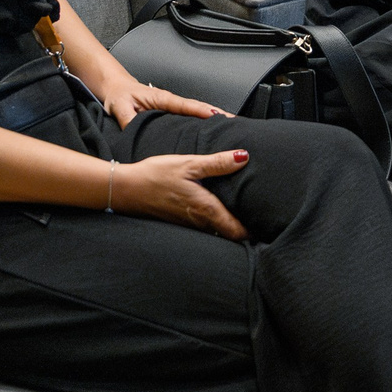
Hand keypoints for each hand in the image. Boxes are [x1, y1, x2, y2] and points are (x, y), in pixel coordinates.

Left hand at [96, 75, 235, 126]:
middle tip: (236, 124)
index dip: (202, 111)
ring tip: (232, 128)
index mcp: (162, 99)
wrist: (116, 89)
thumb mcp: (121, 108)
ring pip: (198, 113)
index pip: (186, 105)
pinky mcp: (172, 113)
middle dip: (218, 114)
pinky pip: (192, 117)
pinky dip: (205, 121)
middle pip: (199, 108)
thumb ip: (129, 120)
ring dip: (215, 118)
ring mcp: (173, 107)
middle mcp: (171, 102)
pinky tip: (213, 131)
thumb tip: (138, 131)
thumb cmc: (119, 96)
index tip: (217, 116)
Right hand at [111, 150, 248, 238]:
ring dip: (228, 224)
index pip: (236, 231)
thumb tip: (243, 157)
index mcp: (205, 209)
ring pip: (215, 230)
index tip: (265, 224)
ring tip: (242, 211)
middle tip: (259, 216)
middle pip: (228, 233)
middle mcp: (198, 222)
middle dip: (244, 228)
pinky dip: (213, 221)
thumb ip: (217, 163)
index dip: (252, 232)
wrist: (126, 188)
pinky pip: (202, 226)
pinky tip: (215, 206)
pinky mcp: (179, 221)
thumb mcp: (189, 164)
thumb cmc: (155, 175)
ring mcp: (188, 224)